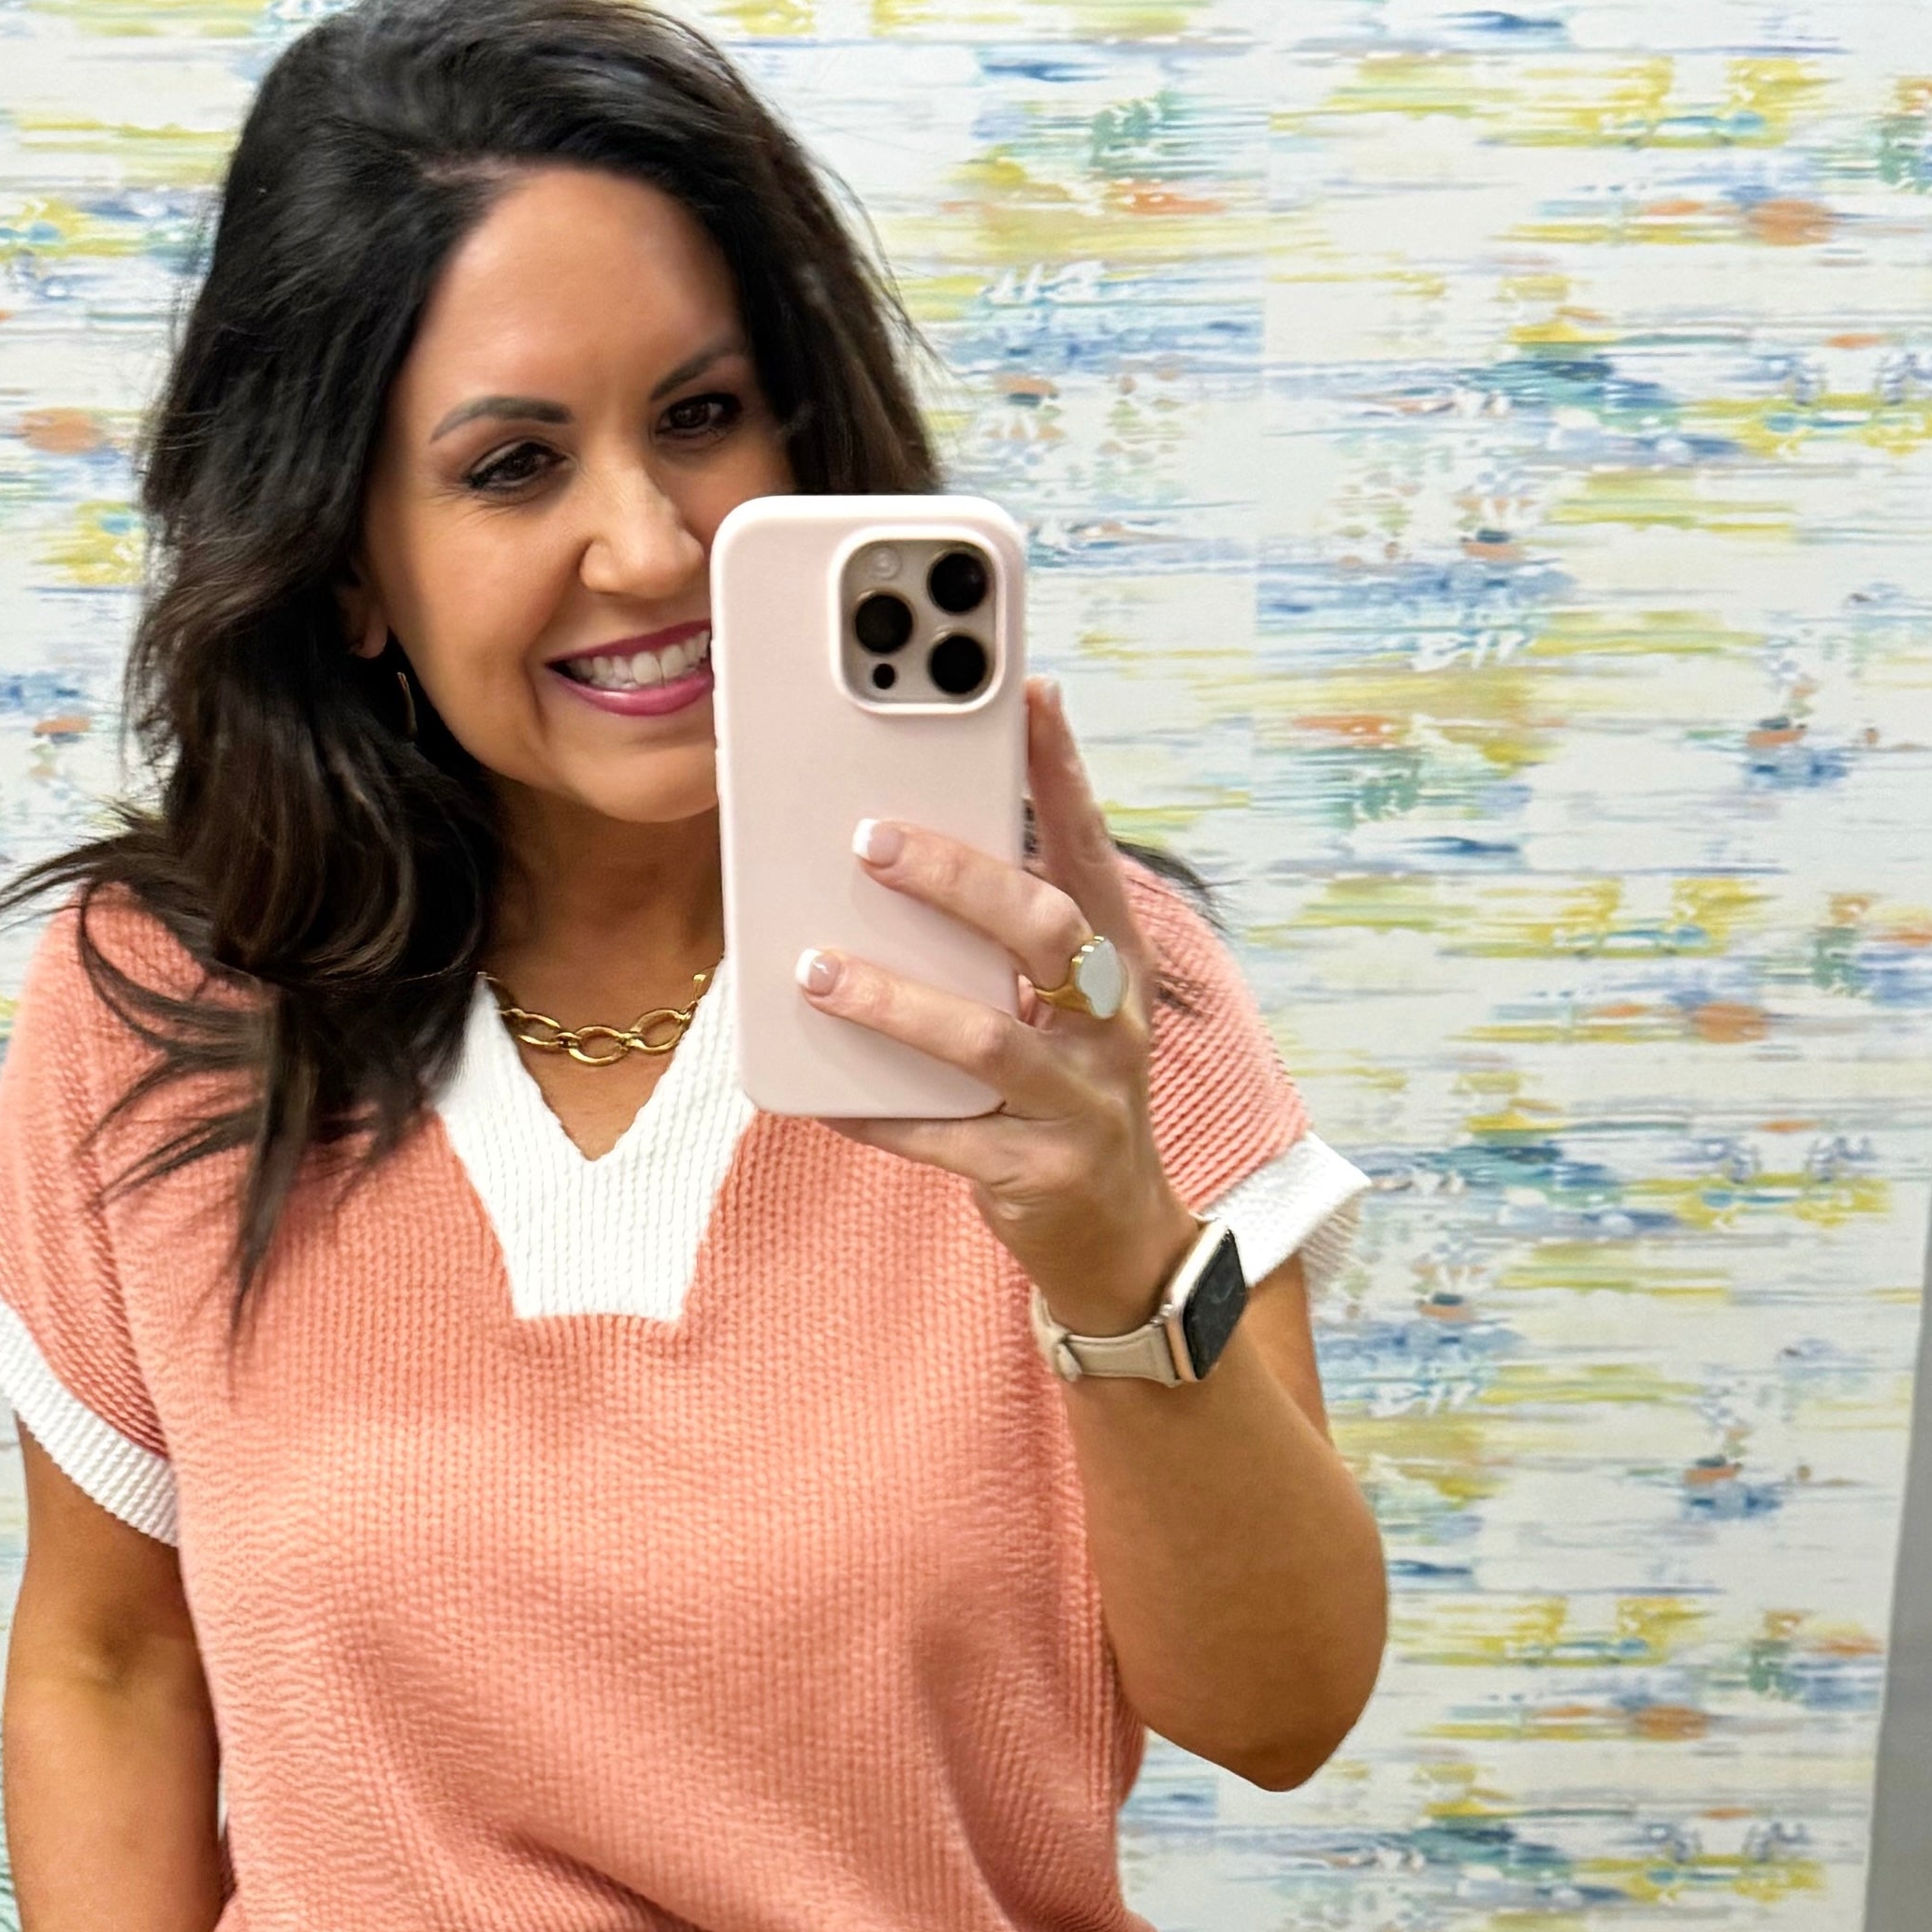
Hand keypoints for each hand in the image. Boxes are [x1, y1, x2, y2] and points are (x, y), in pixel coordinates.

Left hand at [797, 676, 1191, 1341]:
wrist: (1117, 1236)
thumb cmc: (1065, 1096)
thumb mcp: (1058, 1009)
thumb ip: (1002, 943)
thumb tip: (904, 853)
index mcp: (1114, 964)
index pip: (1090, 853)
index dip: (1063, 775)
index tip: (1030, 695)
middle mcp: (1109, 1023)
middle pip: (1042, 929)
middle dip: (958, 878)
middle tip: (870, 840)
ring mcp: (1080, 1101)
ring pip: (986, 1036)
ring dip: (894, 1000)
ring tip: (814, 970)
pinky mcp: (1038, 1172)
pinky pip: (944, 1137)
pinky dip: (878, 1113)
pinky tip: (822, 1095)